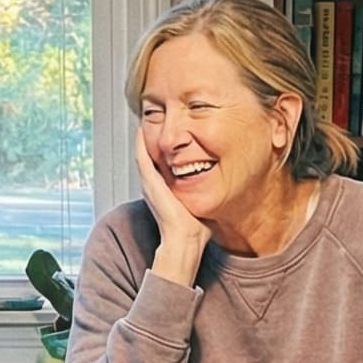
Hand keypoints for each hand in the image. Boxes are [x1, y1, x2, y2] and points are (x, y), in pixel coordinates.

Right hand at [136, 127, 209, 281]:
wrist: (185, 242)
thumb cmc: (195, 229)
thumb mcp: (198, 203)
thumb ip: (204, 193)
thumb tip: (221, 187)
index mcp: (164, 190)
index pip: (161, 163)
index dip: (162, 149)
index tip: (167, 135)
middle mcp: (154, 186)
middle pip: (150, 156)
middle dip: (151, 139)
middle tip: (151, 120)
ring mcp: (150, 184)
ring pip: (143, 155)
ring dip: (143, 139)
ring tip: (145, 120)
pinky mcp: (150, 184)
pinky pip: (142, 159)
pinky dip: (141, 145)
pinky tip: (141, 131)